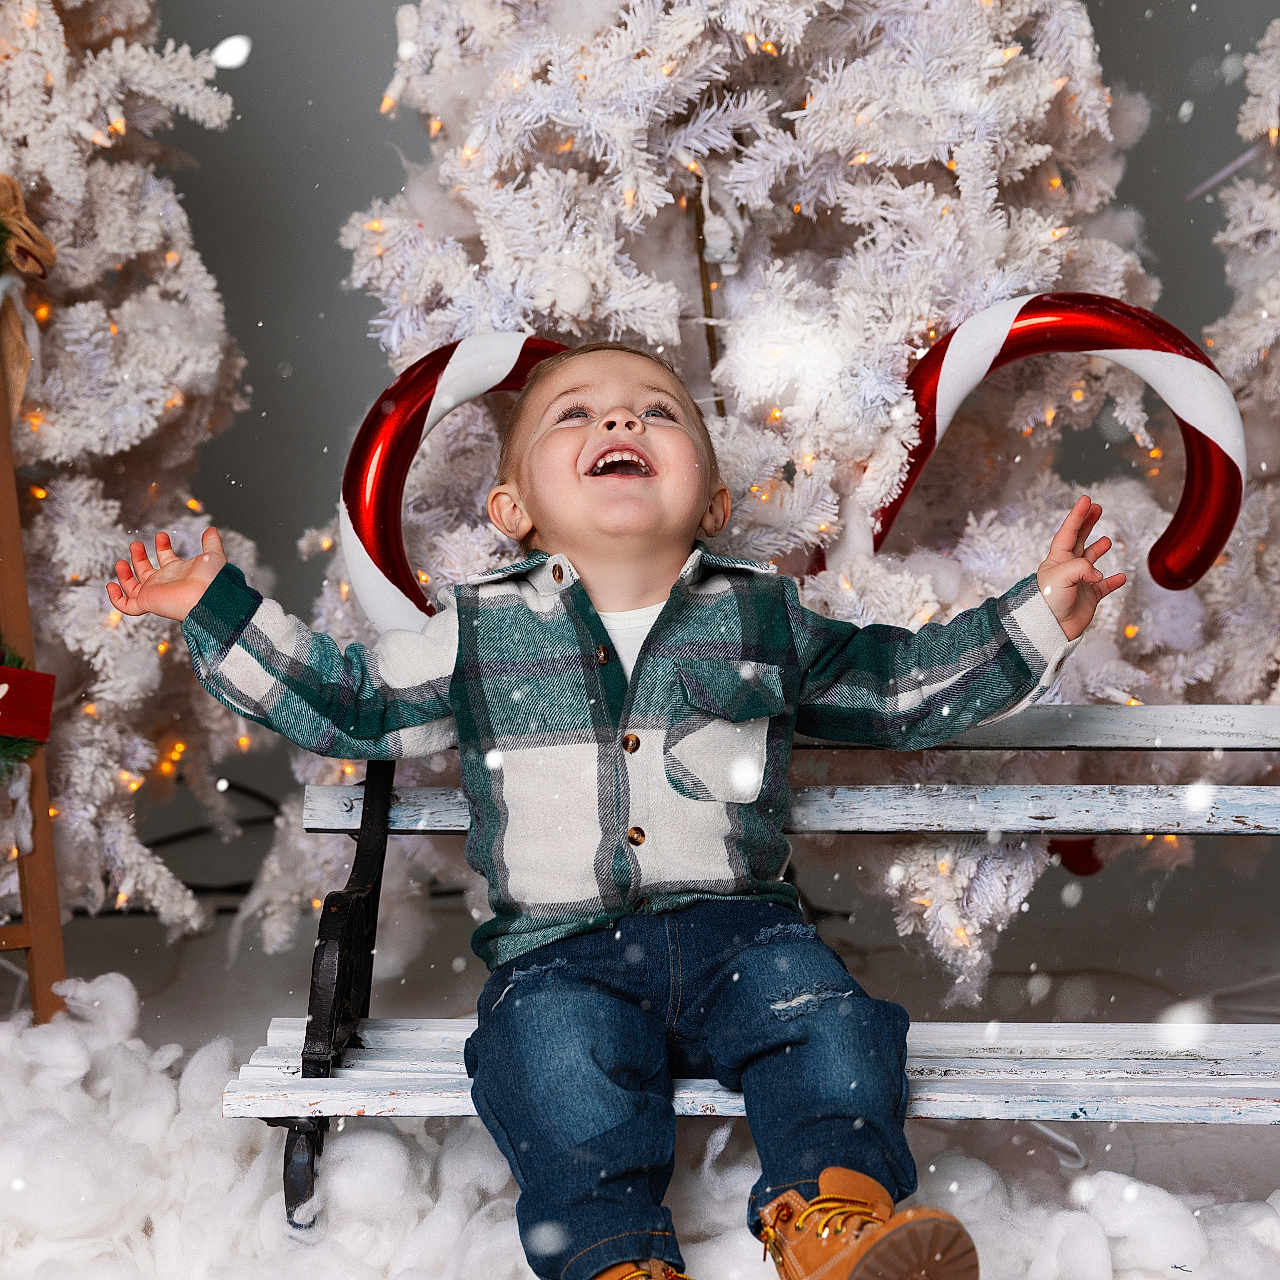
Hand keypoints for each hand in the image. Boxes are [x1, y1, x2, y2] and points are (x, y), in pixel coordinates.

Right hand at [106, 526, 227, 622]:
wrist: (208, 596)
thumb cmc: (212, 579)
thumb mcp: (212, 555)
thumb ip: (211, 542)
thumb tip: (212, 530)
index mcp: (179, 572)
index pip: (166, 559)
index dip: (162, 547)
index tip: (162, 535)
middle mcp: (165, 583)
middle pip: (146, 571)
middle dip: (139, 557)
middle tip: (136, 544)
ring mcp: (155, 593)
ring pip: (133, 587)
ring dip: (124, 574)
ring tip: (121, 561)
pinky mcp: (147, 603)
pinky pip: (126, 606)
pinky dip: (116, 598)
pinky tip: (111, 585)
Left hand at [1036, 496, 1125, 641]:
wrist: (1050, 628)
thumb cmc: (1048, 601)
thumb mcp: (1061, 577)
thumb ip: (1082, 567)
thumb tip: (1099, 574)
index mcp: (1057, 559)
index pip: (1068, 532)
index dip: (1077, 515)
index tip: (1086, 499)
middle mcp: (1068, 568)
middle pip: (1079, 540)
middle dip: (1087, 524)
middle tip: (1097, 508)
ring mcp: (1079, 582)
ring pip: (1090, 561)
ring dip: (1098, 550)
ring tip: (1106, 541)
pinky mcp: (1089, 597)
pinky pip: (1104, 586)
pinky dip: (1113, 581)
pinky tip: (1121, 577)